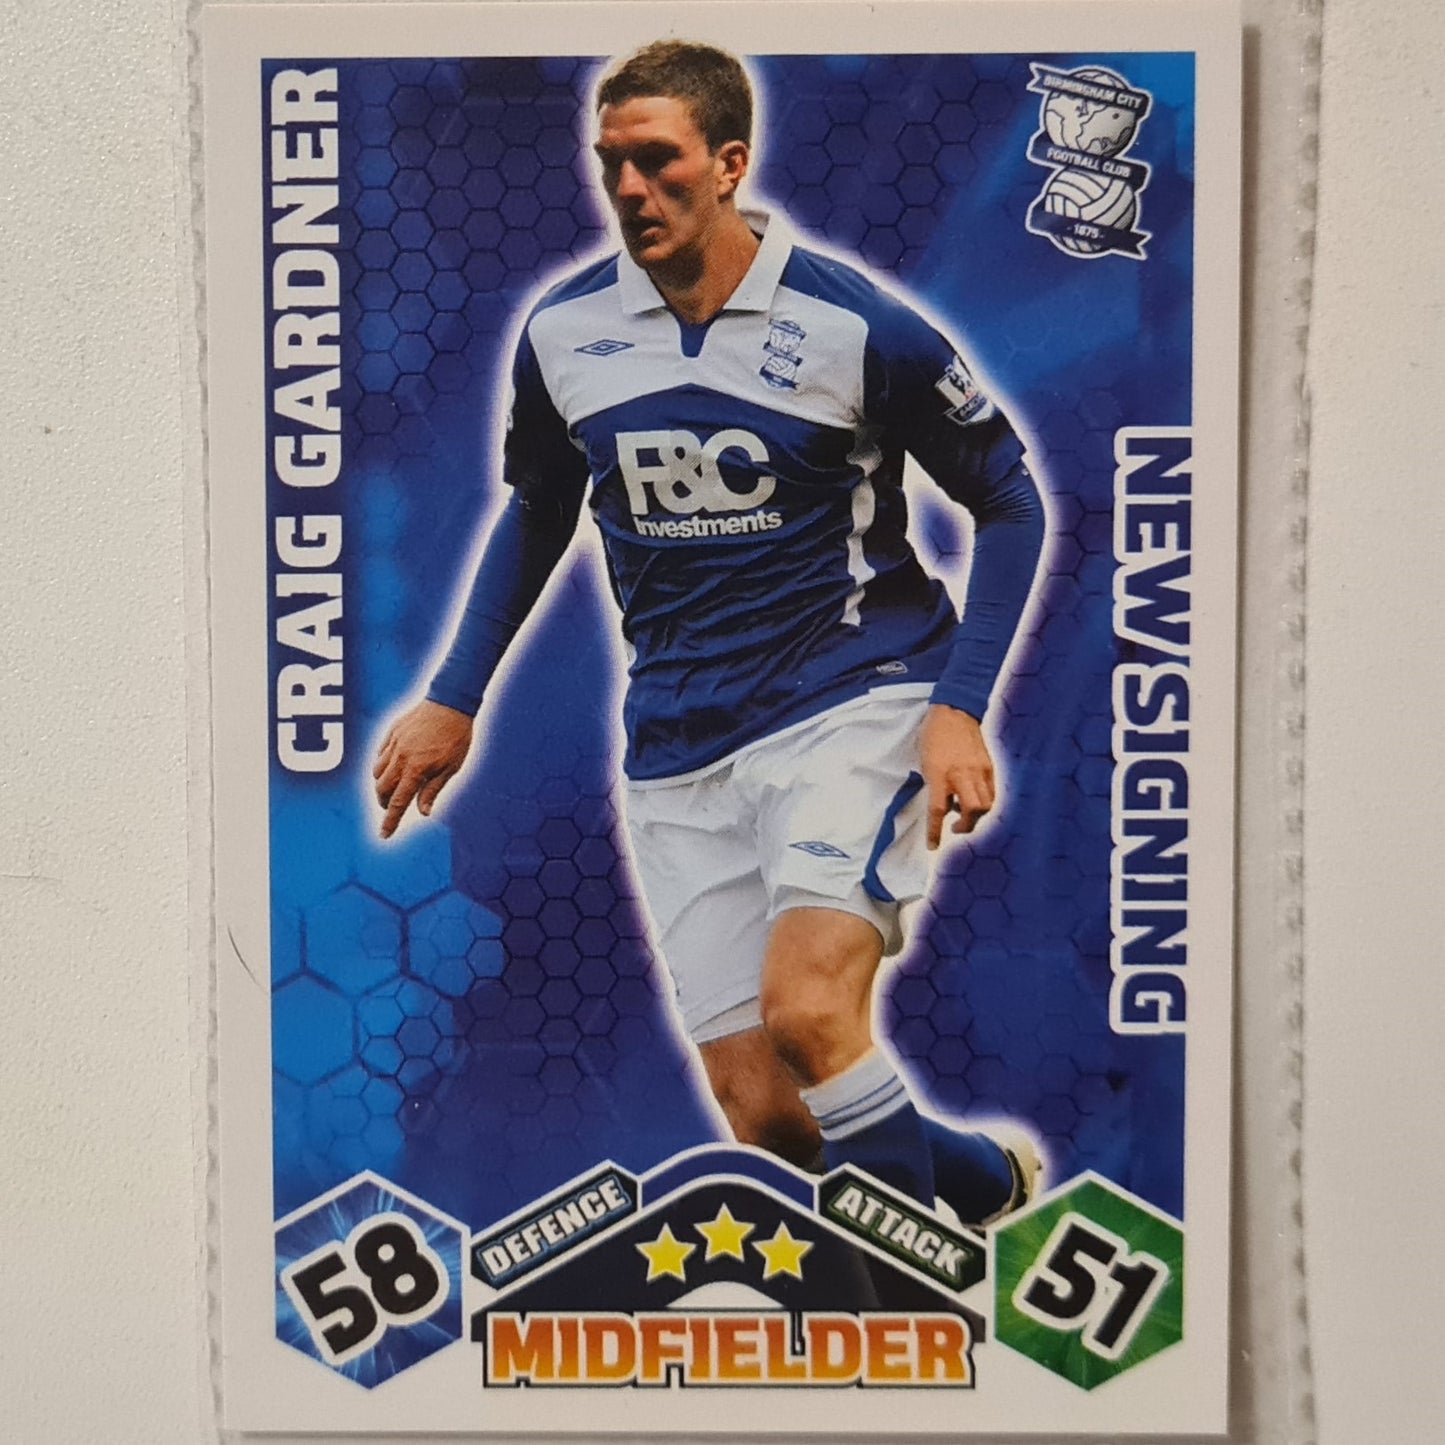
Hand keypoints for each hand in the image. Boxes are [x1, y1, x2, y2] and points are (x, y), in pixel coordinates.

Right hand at [372, 700, 473, 838]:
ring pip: (376, 772)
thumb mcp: (451, 767)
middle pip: (382, 789)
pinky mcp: (392, 732)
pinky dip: (381, 765)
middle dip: (384, 803)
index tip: (384, 835)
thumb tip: (423, 812)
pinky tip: (391, 767)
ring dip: (381, 785)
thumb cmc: (456, 737)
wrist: (451, 702)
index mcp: (416, 770)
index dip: (390, 821)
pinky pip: (379, 754)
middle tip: (392, 808)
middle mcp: (401, 758)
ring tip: (393, 788)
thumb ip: (433, 789)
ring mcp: (394, 744)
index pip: (398, 803)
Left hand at [919, 704, 995, 848]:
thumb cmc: (934, 734)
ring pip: (988, 804)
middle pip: (973, 810)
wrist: (955, 710)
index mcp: (940, 772)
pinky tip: (977, 799)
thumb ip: (934, 784)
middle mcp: (962, 773)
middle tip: (955, 829)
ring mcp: (980, 769)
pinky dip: (987, 801)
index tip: (933, 845)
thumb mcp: (925, 760)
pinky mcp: (990, 765)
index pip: (938, 809)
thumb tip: (943, 805)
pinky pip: (994, 791)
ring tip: (967, 814)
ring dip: (978, 816)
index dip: (935, 831)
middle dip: (966, 826)